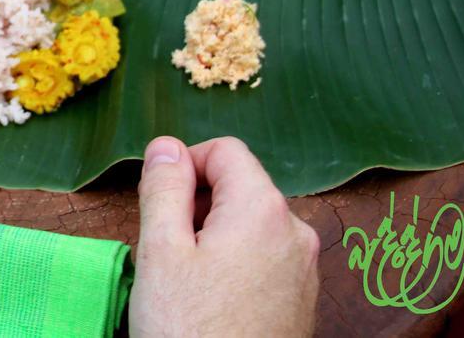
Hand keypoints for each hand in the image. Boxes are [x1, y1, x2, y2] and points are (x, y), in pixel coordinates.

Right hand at [129, 136, 318, 336]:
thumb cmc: (189, 328)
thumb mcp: (161, 250)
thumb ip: (163, 188)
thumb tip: (165, 145)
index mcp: (263, 208)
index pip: (225, 150)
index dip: (184, 164)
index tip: (159, 201)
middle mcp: (295, 231)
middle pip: (240, 186)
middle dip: (198, 204)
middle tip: (167, 248)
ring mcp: (304, 268)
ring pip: (251, 224)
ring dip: (215, 235)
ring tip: (187, 280)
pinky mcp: (303, 299)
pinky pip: (265, 257)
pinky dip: (236, 263)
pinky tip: (212, 301)